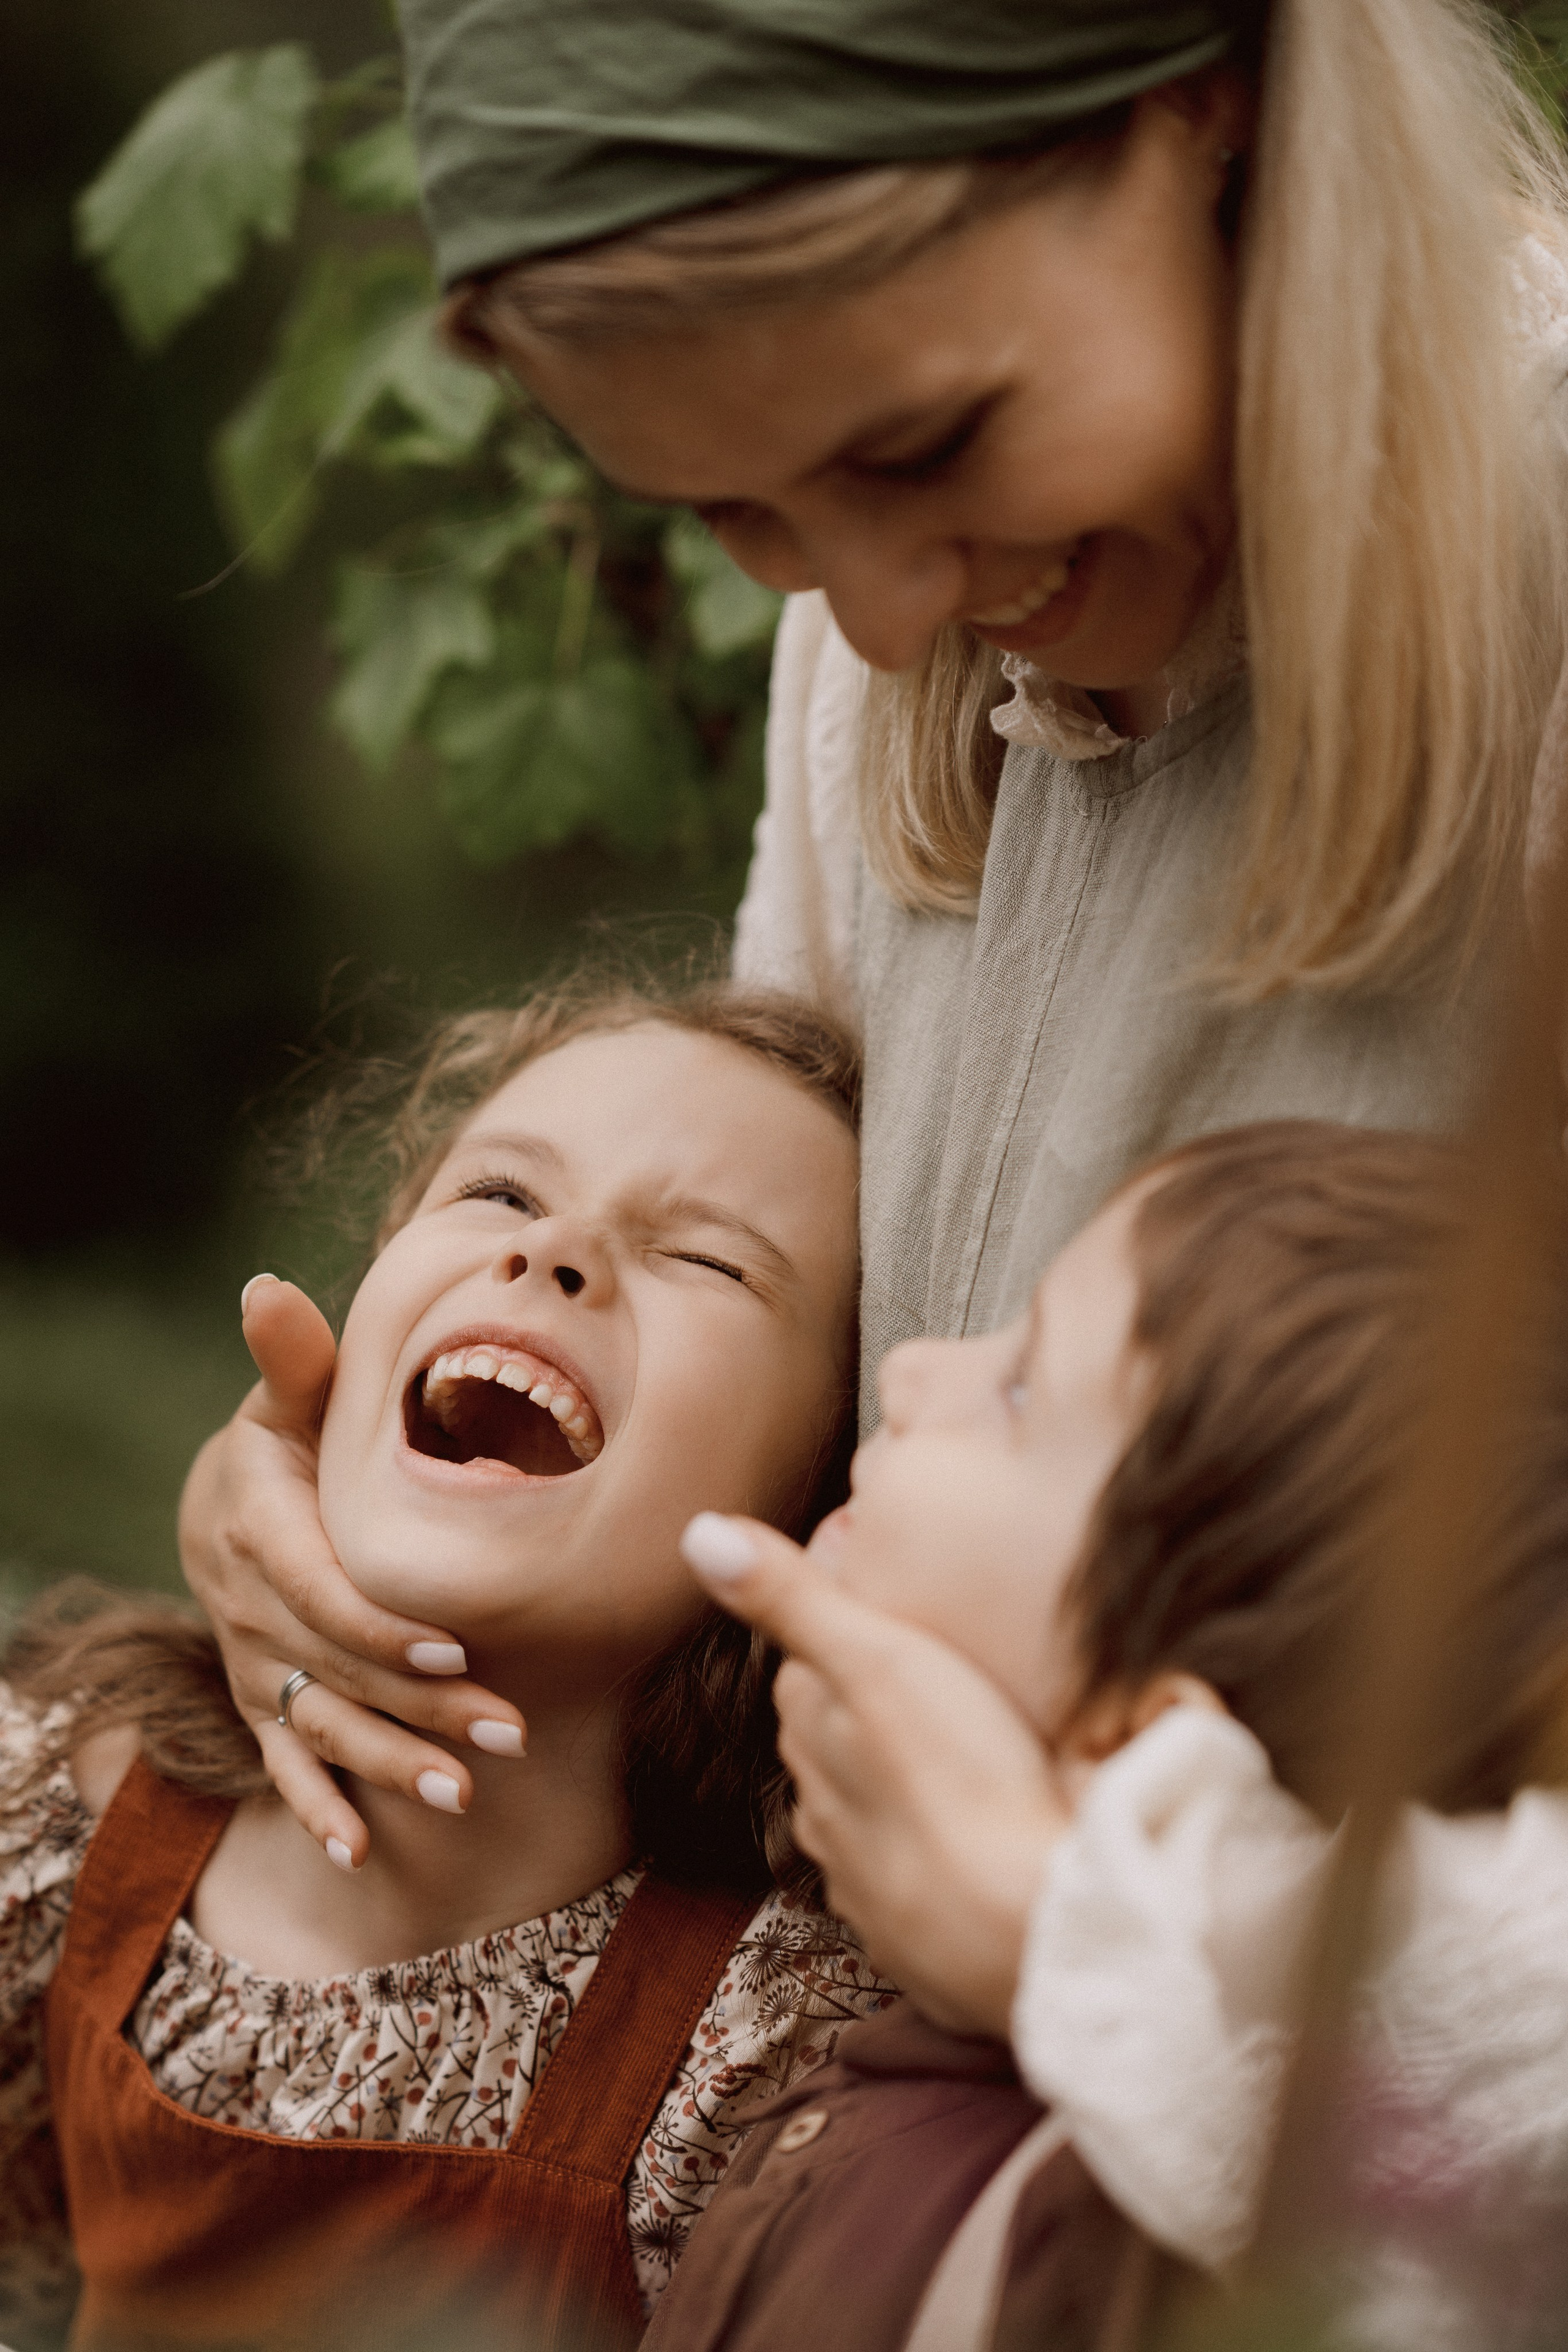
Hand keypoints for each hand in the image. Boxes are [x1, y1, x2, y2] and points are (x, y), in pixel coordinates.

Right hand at [178, 1275, 526, 1868]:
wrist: (228, 1503)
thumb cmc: (287, 1439)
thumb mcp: (287, 1399)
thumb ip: (295, 1360)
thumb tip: (266, 1286)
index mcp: (260, 1528)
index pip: (321, 1591)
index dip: (380, 1626)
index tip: (453, 1647)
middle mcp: (249, 1607)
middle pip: (337, 1669)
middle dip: (421, 1705)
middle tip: (508, 1731)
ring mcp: (255, 1662)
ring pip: (320, 1724)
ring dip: (389, 1765)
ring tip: (463, 1794)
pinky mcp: (263, 1700)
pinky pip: (285, 1762)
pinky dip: (316, 1807)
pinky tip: (357, 1853)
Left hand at [680, 1513, 1070, 2038]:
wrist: (1027, 1931)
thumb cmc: (958, 1777)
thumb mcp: (877, 1660)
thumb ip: (791, 1598)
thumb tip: (697, 1531)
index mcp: (812, 1737)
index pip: (802, 1668)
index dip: (838, 1627)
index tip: (881, 1595)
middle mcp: (824, 1814)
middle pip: (833, 1745)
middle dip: (864, 1711)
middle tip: (924, 1673)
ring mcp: (870, 1887)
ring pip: (868, 1821)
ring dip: (896, 1791)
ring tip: (951, 1760)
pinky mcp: (922, 1944)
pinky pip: (915, 1889)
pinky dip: (933, 1863)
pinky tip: (964, 1855)